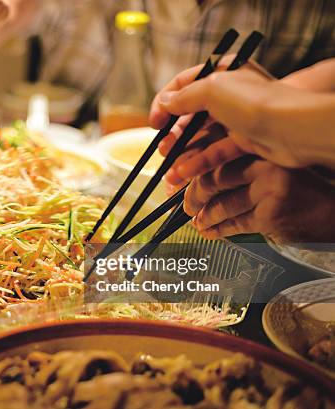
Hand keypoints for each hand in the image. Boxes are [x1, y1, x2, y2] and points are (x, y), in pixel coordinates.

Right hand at [151, 59, 334, 172]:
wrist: (292, 129)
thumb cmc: (254, 103)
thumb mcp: (211, 89)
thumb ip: (183, 96)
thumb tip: (164, 103)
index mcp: (220, 72)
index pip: (182, 84)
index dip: (163, 103)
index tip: (154, 123)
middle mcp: (228, 94)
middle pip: (190, 115)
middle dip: (173, 135)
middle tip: (162, 149)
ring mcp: (236, 119)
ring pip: (201, 137)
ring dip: (183, 154)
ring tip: (170, 172)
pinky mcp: (243, 141)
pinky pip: (214, 152)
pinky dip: (198, 163)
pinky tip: (184, 174)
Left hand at [184, 155, 334, 242]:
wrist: (332, 211)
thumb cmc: (294, 189)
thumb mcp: (266, 167)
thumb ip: (236, 166)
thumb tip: (188, 175)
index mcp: (260, 145)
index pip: (214, 153)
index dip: (189, 168)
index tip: (174, 179)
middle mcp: (265, 163)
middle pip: (214, 178)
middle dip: (193, 195)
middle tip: (184, 205)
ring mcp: (269, 189)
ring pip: (222, 204)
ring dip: (204, 216)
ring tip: (197, 221)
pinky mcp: (271, 214)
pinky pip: (235, 223)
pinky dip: (217, 229)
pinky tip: (209, 232)